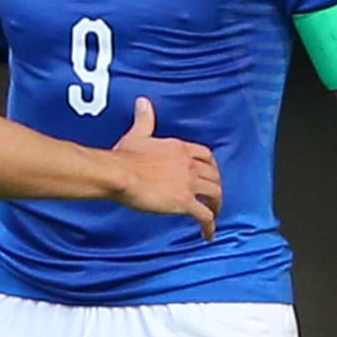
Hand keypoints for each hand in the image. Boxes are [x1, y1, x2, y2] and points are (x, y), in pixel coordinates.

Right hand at [108, 98, 220, 236]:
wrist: (120, 174)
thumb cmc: (125, 156)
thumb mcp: (137, 134)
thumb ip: (144, 119)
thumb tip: (142, 102)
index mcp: (181, 148)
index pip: (206, 156)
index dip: (211, 167)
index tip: (210, 175)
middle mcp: (189, 164)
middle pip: (214, 176)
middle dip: (217, 188)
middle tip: (213, 198)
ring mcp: (189, 183)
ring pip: (215, 195)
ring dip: (217, 206)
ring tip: (213, 215)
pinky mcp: (184, 202)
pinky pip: (204, 215)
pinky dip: (210, 226)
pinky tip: (208, 235)